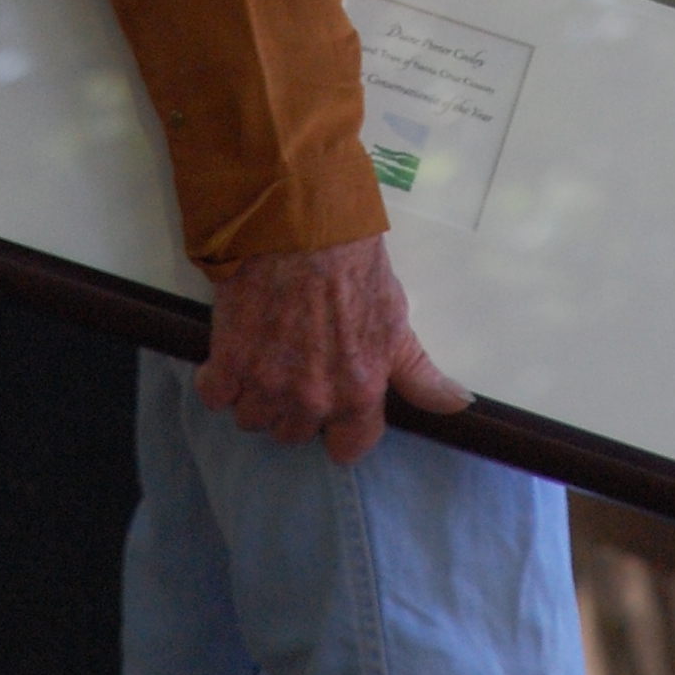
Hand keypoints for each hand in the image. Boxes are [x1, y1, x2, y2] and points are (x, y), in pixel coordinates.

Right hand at [195, 234, 471, 465]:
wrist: (298, 225)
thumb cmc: (353, 264)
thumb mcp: (396, 317)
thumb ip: (419, 372)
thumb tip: (459, 404)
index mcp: (359, 392)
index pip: (348, 449)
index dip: (339, 427)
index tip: (331, 402)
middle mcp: (313, 400)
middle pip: (294, 433)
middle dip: (293, 405)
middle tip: (294, 362)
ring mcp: (267, 385)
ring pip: (253, 418)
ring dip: (255, 393)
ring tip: (264, 351)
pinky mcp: (227, 364)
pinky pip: (215, 396)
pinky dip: (219, 377)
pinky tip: (234, 348)